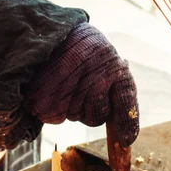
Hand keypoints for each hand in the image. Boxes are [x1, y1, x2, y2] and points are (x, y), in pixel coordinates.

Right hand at [25, 23, 139, 147]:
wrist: (43, 30)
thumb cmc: (80, 47)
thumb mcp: (106, 57)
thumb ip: (119, 91)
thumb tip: (126, 137)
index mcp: (114, 69)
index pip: (125, 104)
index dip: (127, 125)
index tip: (126, 140)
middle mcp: (95, 82)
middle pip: (97, 118)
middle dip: (92, 109)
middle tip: (81, 85)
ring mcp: (70, 94)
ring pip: (76, 116)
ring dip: (71, 104)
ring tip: (64, 79)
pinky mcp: (46, 105)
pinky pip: (57, 116)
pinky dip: (53, 106)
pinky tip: (51, 84)